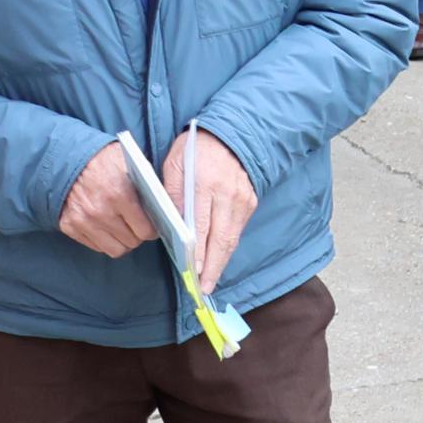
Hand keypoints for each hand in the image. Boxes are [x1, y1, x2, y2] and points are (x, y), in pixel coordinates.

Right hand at [57, 140, 149, 256]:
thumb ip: (147, 190)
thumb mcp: (131, 166)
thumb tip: (165, 211)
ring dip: (122, 242)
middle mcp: (100, 211)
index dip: (152, 230)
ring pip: (114, 250)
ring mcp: (83, 221)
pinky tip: (107, 227)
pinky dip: (104, 240)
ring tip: (124, 230)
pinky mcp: (69, 226)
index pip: (145, 230)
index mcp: (120, 194)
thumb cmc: (104, 160)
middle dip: (138, 236)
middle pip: (131, 242)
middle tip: (138, 227)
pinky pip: (95, 247)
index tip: (152, 227)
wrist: (68, 158)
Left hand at [172, 129, 257, 290]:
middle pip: (220, 238)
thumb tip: (173, 226)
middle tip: (204, 287)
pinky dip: (227, 247)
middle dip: (212, 266)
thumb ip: (172, 194)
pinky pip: (237, 230)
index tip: (192, 273)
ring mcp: (242, 200)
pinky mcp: (250, 202)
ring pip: (231, 237)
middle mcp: (227, 195)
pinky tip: (218, 259)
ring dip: (221, 261)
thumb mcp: (173, 164)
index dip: (197, 252)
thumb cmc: (194, 149)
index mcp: (204, 184)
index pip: (200, 226)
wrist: (230, 135)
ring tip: (210, 280)